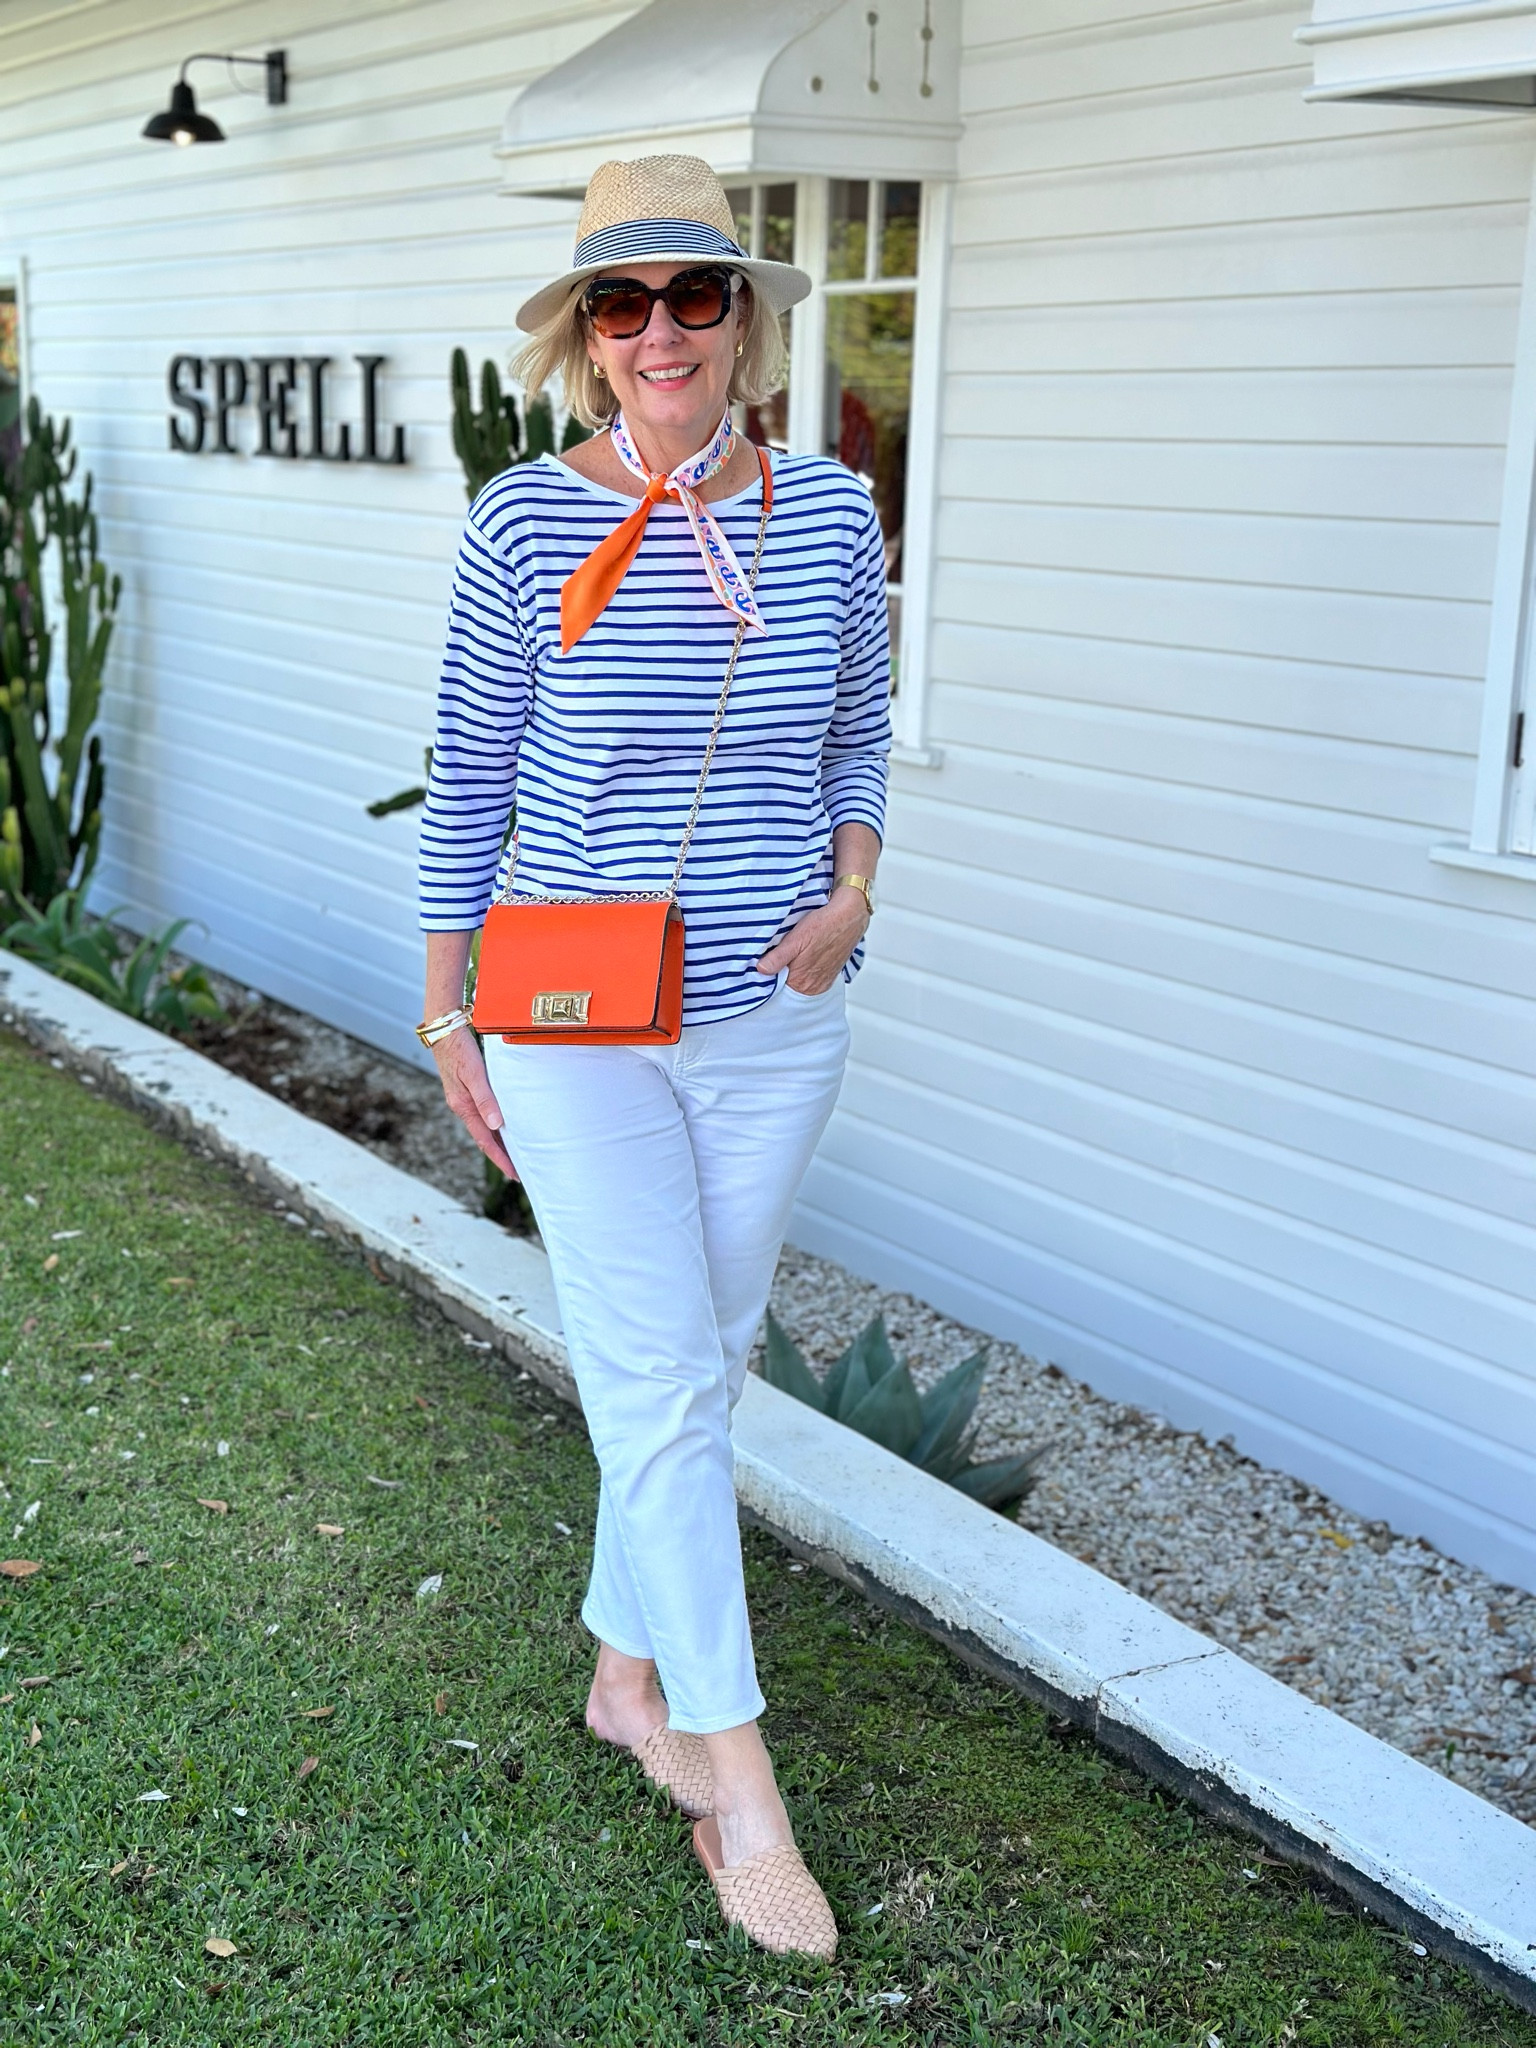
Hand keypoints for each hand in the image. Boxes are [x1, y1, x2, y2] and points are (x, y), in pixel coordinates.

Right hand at [432, 1026, 517, 1179]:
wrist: (444, 1028)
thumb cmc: (459, 1048)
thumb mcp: (474, 1073)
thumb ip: (485, 1098)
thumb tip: (496, 1125)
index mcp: (463, 1106)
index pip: (485, 1141)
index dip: (500, 1159)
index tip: (514, 1174)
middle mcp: (463, 1106)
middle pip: (484, 1139)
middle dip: (501, 1156)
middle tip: (519, 1172)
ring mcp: (465, 1099)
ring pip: (484, 1128)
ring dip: (499, 1142)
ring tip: (515, 1154)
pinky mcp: (468, 1089)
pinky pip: (483, 1115)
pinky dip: (495, 1126)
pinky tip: (504, 1126)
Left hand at [756, 887, 869, 994]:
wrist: (850, 915)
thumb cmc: (824, 925)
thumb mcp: (795, 939)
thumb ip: (777, 958)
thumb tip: (761, 970)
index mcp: (802, 982)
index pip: (776, 990)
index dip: (767, 978)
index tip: (761, 965)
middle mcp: (814, 987)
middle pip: (787, 987)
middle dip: (778, 975)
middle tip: (771, 957)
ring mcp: (823, 982)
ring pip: (798, 981)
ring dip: (790, 971)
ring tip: (788, 954)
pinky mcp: (829, 974)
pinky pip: (810, 977)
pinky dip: (802, 968)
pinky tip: (801, 955)